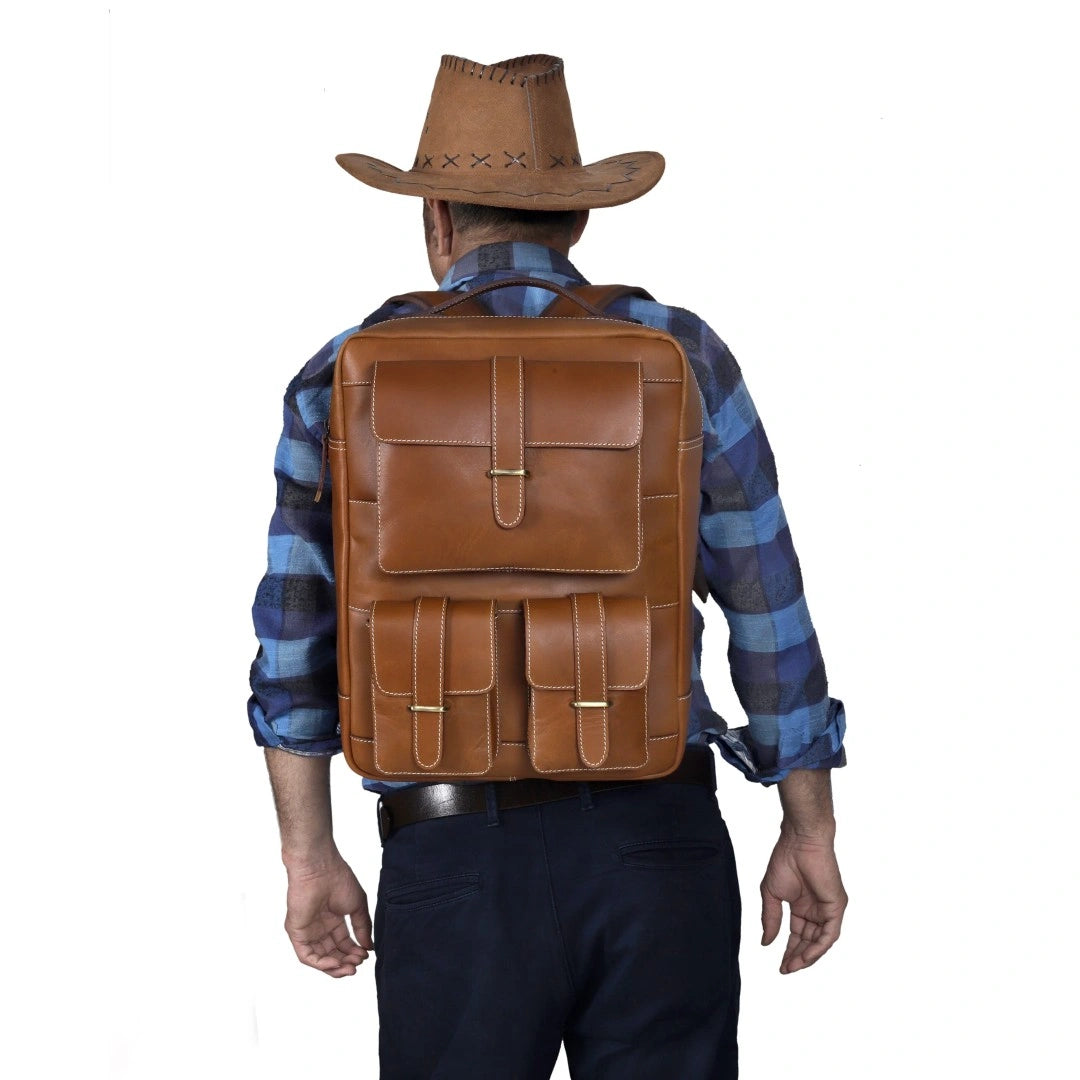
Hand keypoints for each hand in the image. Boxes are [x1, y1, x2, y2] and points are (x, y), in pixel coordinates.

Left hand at [284, 852, 372, 977]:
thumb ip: (363, 927)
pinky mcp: (297, 933)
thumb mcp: (357, 906)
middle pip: (332, 953)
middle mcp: (319, 927)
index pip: (343, 943)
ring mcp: (307, 931)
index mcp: (332, 919)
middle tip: (358, 964)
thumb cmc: (339, 879)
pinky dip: (321, 964)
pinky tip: (336, 963)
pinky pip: (307, 956)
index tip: (366, 955)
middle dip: (346, 962)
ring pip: (319, 958)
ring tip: (349, 967)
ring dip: (335, 967)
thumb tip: (369, 947)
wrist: (320, 868)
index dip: (354, 952)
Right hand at [760, 831, 846, 973]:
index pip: (798, 935)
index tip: (779, 965)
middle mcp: (817, 910)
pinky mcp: (836, 906)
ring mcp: (828, 909)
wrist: (799, 841)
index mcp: (802, 907)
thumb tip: (766, 943)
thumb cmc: (784, 860)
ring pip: (820, 941)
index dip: (788, 951)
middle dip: (797, 957)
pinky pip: (829, 934)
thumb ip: (770, 919)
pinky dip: (818, 947)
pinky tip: (806, 956)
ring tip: (793, 966)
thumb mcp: (771, 894)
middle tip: (786, 969)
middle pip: (808, 941)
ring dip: (808, 956)